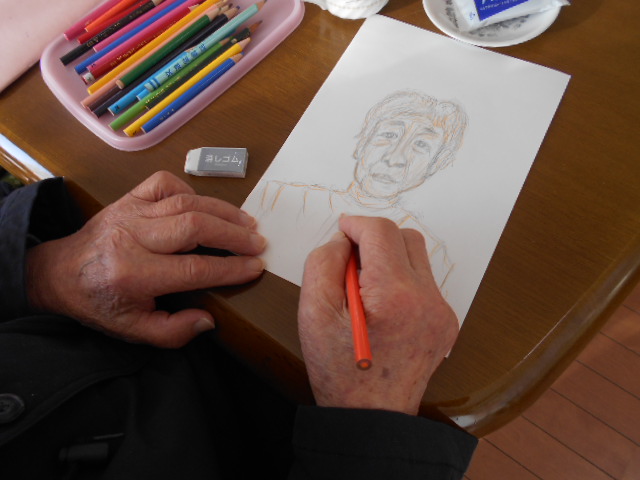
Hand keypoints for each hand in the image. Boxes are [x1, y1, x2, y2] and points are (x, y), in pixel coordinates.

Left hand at [26, 171, 265, 347]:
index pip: (194, 268)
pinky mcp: (128, 198)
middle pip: (194, 227)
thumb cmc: (100, 303)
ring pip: (185, 202)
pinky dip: (190, 190)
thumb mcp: (133, 330)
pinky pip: (164, 184)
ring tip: (248, 222)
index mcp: (133, 274)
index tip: (256, 267)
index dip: (231, 268)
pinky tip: (205, 206)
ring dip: (222, 211)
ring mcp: (130, 212)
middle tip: (258, 242)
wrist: (60, 273)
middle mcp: (132, 238)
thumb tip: (209, 320)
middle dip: (233, 234)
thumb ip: (172, 332)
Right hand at [298, 216, 458, 414]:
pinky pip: (425, 283)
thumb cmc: (339, 370)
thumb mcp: (313, 312)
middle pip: (406, 238)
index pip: (381, 232)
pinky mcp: (445, 323)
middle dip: (376, 239)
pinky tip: (381, 308)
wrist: (371, 418)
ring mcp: (441, 312)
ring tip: (364, 289)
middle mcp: (428, 298)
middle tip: (350, 261)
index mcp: (395, 294)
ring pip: (418, 258)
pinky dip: (402, 281)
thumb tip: (344, 241)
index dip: (357, 224)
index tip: (342, 231)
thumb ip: (324, 263)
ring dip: (390, 259)